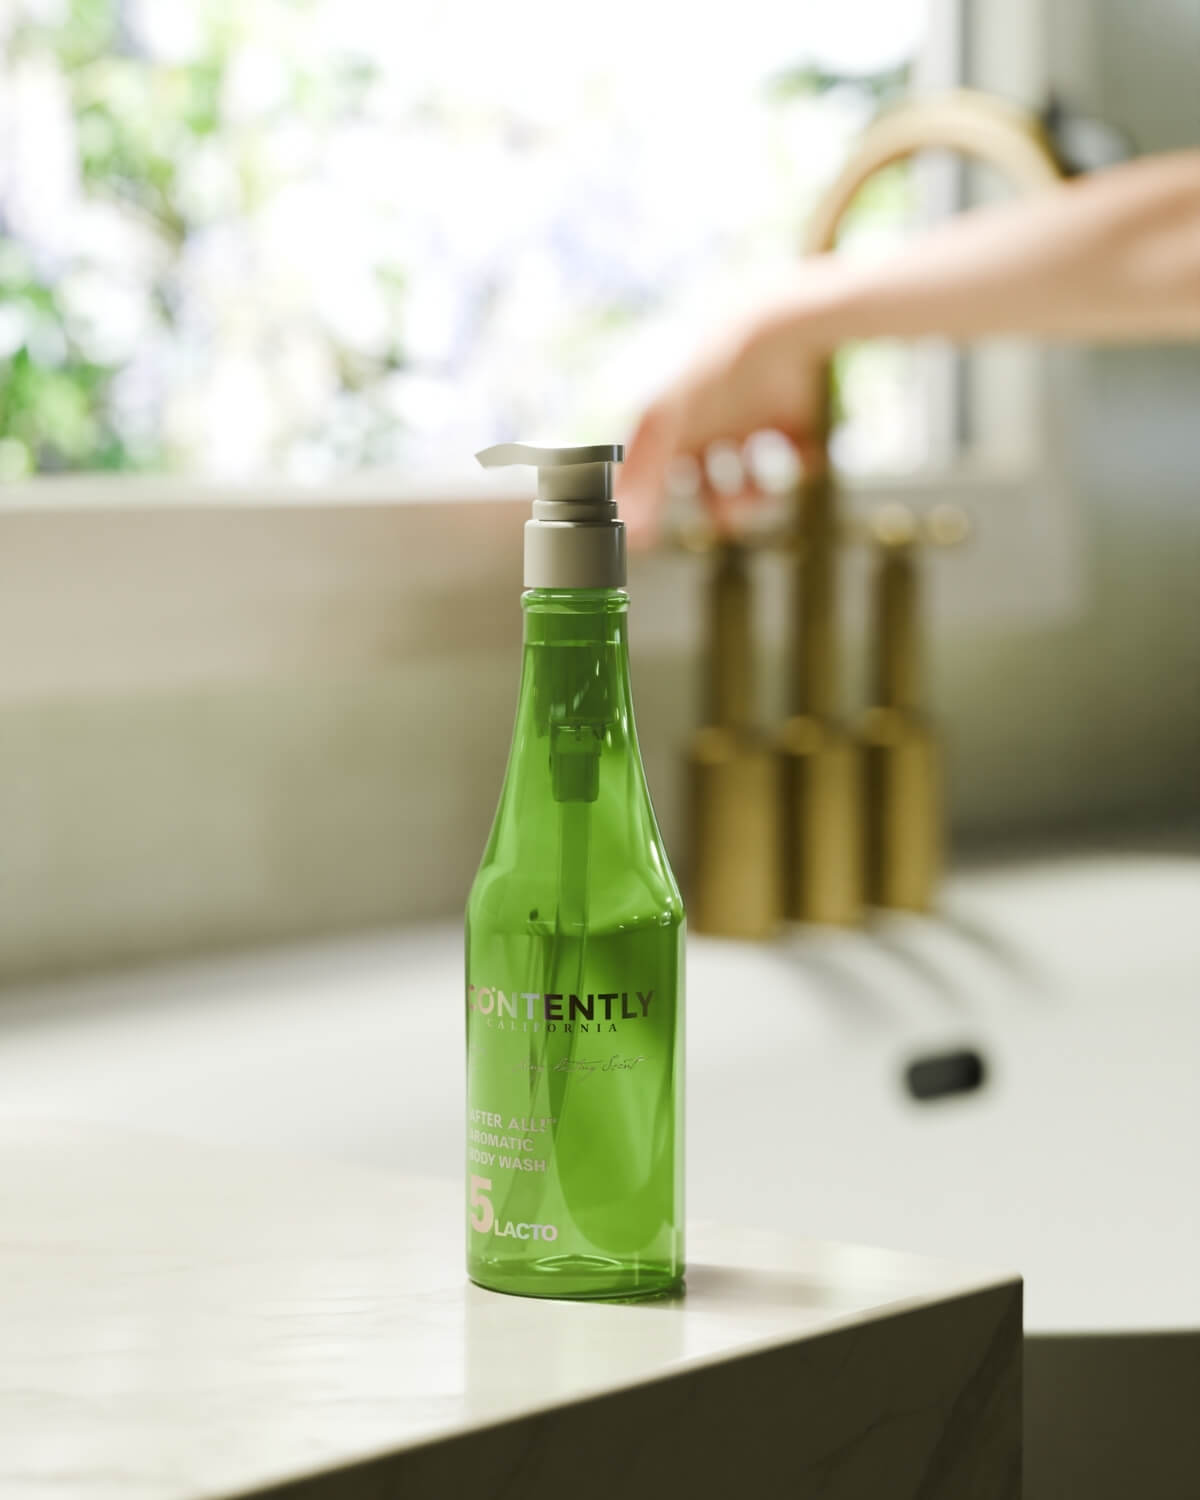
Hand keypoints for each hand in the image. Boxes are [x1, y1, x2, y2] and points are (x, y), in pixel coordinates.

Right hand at [616, 301, 825, 545]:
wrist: (774, 321)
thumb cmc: (708, 368)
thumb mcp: (664, 421)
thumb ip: (641, 477)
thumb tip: (632, 539)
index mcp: (672, 423)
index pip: (654, 476)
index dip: (652, 507)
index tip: (656, 539)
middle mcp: (707, 423)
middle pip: (707, 488)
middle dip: (722, 510)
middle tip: (733, 519)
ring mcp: (748, 418)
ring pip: (751, 479)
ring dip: (759, 499)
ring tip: (767, 496)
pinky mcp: (790, 411)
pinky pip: (798, 453)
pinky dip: (804, 464)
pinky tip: (806, 458)